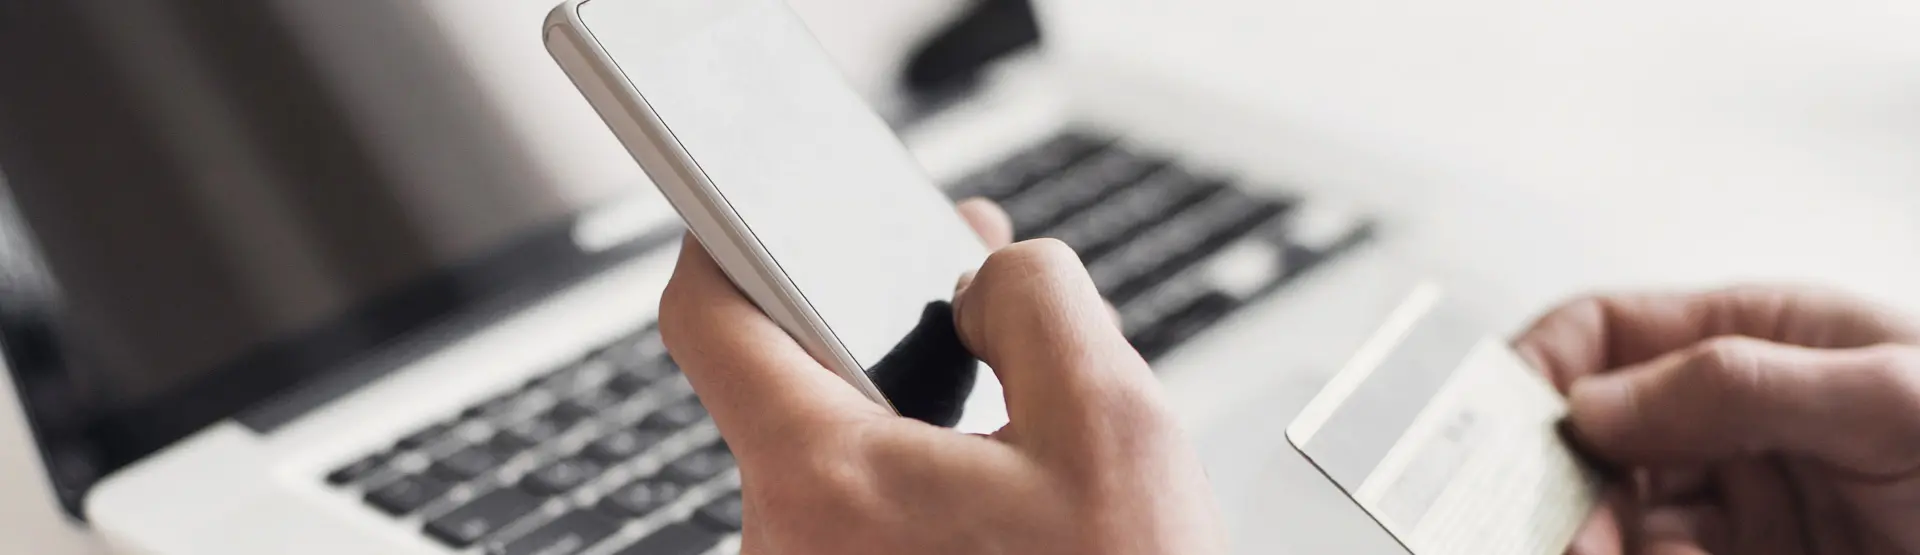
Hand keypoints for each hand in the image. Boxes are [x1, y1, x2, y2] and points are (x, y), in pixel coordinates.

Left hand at [658, 199, 1226, 554]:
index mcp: (829, 484)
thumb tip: (987, 281)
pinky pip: (851, 522)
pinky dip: (913, 486)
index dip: (733, 238)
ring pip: (831, 460)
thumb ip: (1037, 302)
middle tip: (970, 301)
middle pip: (791, 387)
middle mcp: (788, 550)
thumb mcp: (1118, 423)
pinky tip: (1000, 499)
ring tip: (1013, 423)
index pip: (711, 319)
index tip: (766, 204)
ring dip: (912, 418)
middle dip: (883, 331)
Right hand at [1515, 286, 1919, 554]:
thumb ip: (1739, 385)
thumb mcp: (1889, 398)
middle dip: (1563, 481)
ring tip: (1595, 554)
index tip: (1498, 425)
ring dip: (1595, 537)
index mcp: (1759, 338)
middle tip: (1554, 528)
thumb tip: (1593, 401)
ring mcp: (1744, 499)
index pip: (1609, 333)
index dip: (1542, 370)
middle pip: (1597, 438)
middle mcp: (1736, 416)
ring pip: (1619, 515)